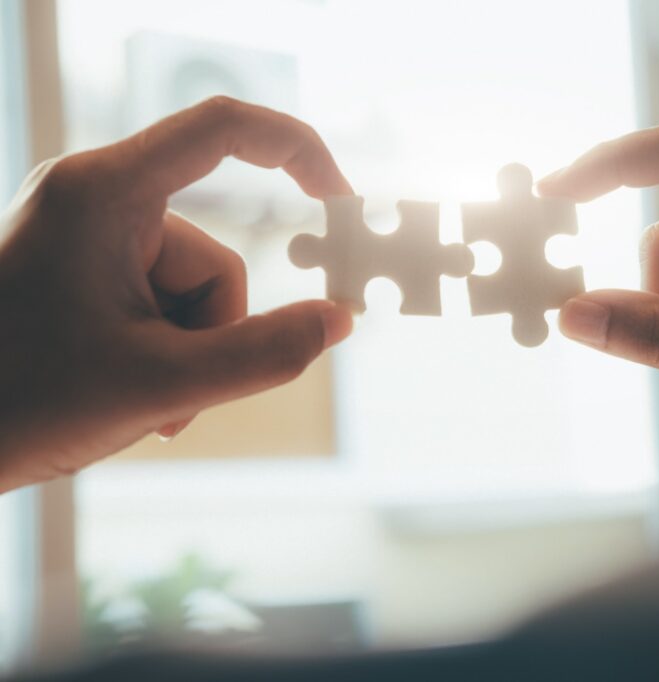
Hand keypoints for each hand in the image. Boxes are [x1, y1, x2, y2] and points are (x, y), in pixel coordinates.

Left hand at [0, 97, 353, 491]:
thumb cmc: (22, 404)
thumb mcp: (161, 384)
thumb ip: (264, 355)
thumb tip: (340, 320)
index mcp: (105, 193)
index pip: (223, 129)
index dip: (297, 149)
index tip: (340, 199)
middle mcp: (96, 197)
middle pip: (215, 256)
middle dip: (213, 333)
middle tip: (175, 395)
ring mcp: (89, 234)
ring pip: (195, 292)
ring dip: (188, 354)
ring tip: (142, 402)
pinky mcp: (85, 266)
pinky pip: (164, 302)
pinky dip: (165, 353)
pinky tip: (129, 394)